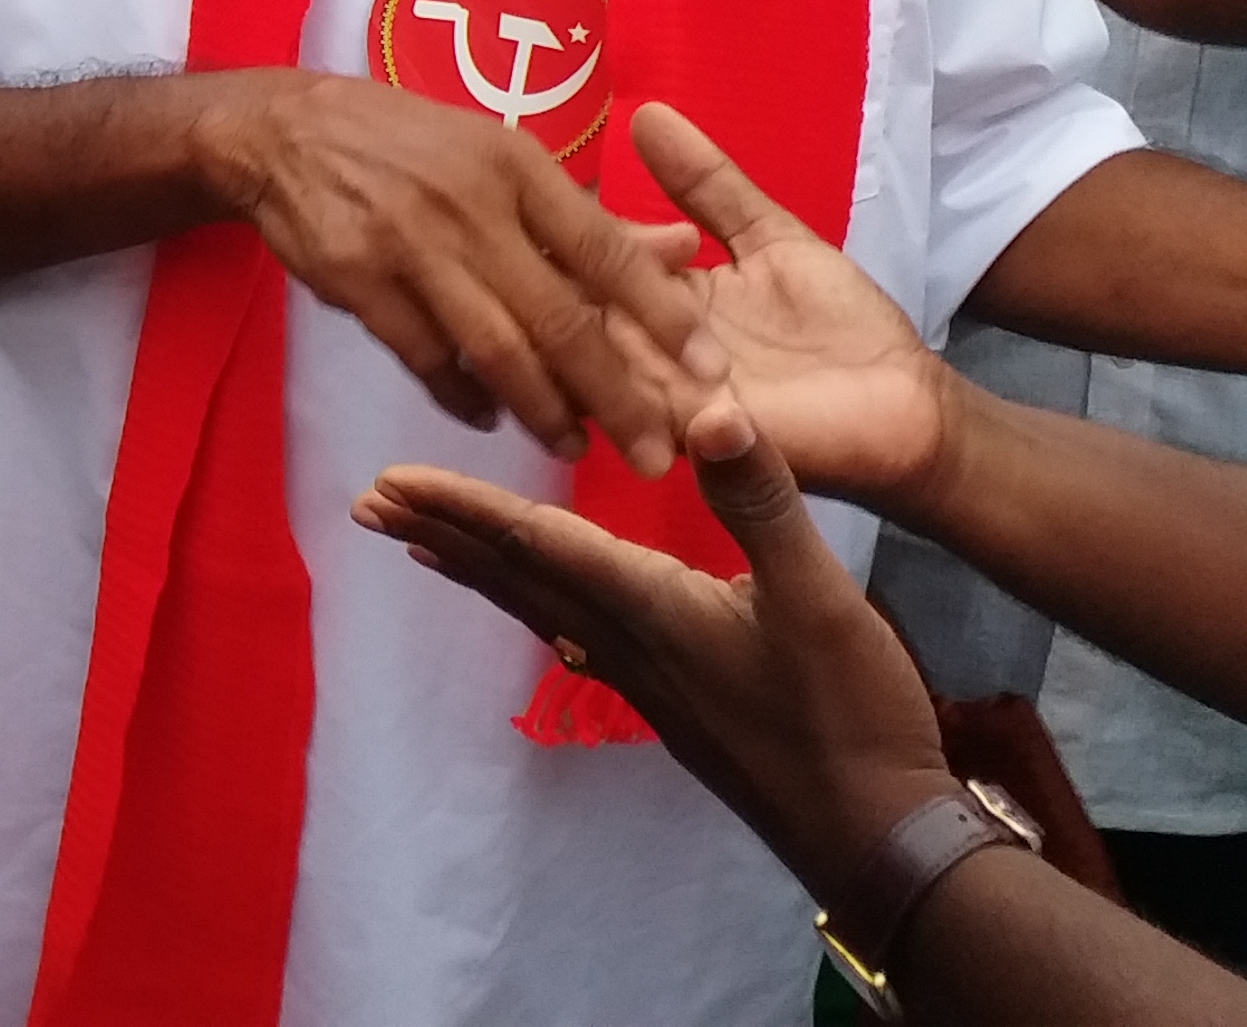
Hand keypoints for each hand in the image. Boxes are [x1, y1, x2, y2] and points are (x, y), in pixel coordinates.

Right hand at [202, 71, 717, 471]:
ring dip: (540, 407)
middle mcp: (469, 206)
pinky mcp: (357, 280)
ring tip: (576, 445)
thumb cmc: (409, 141)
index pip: (605, 248)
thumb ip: (586, 216)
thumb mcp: (500, 153)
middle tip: (656, 452)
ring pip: (492, 346)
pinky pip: (423, 355)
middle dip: (613, 392)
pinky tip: (488, 413)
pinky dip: (460, 392)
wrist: (284, 132)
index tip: (712, 370)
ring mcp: (409, 246)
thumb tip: (685, 251)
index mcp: (515, 166)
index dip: (662, 313)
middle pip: (556, 315)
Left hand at [350, 399, 949, 891]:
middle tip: (368, 504)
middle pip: (517, 577)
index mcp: (650, 608)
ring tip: (423, 548)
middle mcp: (631, 645)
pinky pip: (584, 643)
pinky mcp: (678, 708)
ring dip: (480, 572)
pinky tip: (547, 625)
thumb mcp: (820, 595)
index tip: (389, 480)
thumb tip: (709, 408)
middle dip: (442, 534)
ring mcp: (650, 684)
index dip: (461, 505)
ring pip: (543, 611)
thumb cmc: (852, 717)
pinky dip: (543, 614)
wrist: (878, 839)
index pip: (535, 543)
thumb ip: (764, 500)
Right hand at [620, 105, 957, 510]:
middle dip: (587, 283)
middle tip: (658, 273)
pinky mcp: (683, 433)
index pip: (589, 258)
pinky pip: (629, 410)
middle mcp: (640, 343)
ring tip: (659, 312)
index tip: (680, 241)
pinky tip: (669, 358)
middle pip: (571, 308)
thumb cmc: (839, 322)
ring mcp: (654, 391)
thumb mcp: (768, 236)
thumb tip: (645, 110)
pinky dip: (633, 385)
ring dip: (604, 333)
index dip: (607, 239)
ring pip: (583, 359)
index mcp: (654, 294)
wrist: (903, 401)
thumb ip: (708, 185)